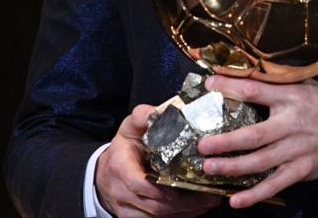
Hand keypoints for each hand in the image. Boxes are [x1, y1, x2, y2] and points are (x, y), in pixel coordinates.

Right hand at [95, 104, 221, 217]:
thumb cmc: (124, 148)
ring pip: (159, 216)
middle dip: (185, 202)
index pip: (138, 183)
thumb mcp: (130, 128)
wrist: (106, 173)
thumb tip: (159, 111)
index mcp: (120, 166)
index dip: (162, 187)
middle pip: (155, 204)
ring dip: (187, 211)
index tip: (185, 182)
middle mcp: (121, 191)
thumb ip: (143, 116)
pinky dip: (180, 216)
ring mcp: (127, 208)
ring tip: (210, 200)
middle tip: (211, 193)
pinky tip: (198, 208)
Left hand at [197, 76, 317, 208]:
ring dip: (233, 167)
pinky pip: (275, 184)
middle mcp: (292, 124)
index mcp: (291, 97)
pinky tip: (235, 200)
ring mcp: (297, 149)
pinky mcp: (301, 169)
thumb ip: (277, 83)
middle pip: (254, 135)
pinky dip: (255, 194)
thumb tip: (245, 73)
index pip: (256, 90)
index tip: (208, 84)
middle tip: (202, 145)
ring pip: (261, 161)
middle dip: (226, 141)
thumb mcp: (304, 84)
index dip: (232, 86)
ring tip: (209, 168)